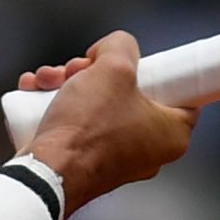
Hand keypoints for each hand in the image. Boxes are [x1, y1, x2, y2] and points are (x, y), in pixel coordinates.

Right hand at [10, 33, 196, 210]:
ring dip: (71, 83)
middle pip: (131, 93)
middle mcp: (150, 152)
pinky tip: (36, 90)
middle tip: (81, 67)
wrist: (46, 173)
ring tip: (50, 79)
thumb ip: (121, 45)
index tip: (137, 61)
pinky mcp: (87, 164)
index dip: (159, 69)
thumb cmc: (88, 128)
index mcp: (172, 134)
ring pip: (99, 105)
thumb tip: (113, 49)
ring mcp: (117, 160)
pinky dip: (61, 106)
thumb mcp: (114, 67)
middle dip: (97, 72)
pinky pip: (80, 126)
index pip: (182, 92)